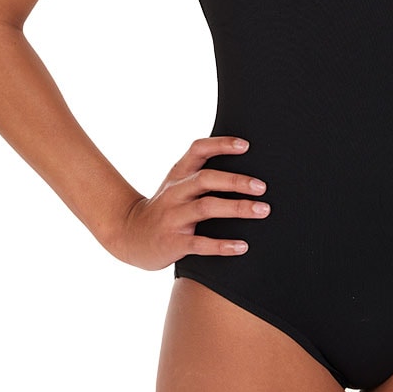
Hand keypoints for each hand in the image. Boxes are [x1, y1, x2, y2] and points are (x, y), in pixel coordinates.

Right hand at [102, 136, 269, 270]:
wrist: (130, 235)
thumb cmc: (165, 207)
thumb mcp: (176, 184)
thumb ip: (201, 173)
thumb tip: (244, 160)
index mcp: (178, 175)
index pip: (198, 150)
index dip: (220, 145)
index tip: (246, 145)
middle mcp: (175, 193)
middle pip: (205, 179)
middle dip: (235, 181)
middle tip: (262, 186)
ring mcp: (173, 217)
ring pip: (206, 208)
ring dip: (236, 208)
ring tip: (262, 210)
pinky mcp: (173, 242)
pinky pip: (200, 243)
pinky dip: (222, 245)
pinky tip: (242, 246)